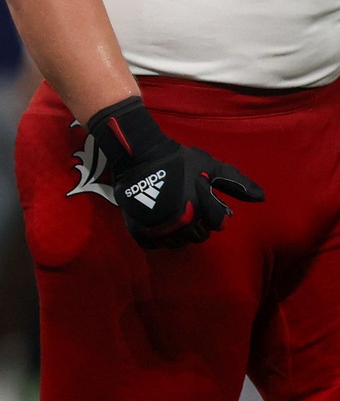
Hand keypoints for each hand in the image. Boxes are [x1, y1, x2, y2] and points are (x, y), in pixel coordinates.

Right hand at [79, 96, 262, 248]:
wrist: (140, 156)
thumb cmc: (179, 160)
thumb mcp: (211, 167)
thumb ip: (236, 183)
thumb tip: (261, 198)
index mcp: (200, 207)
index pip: (218, 224)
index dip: (217, 215)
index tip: (209, 206)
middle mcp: (181, 221)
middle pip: (198, 237)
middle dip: (199, 227)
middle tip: (192, 213)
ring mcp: (159, 227)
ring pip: (177, 243)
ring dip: (179, 234)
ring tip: (176, 221)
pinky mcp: (139, 229)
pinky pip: (153, 245)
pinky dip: (158, 238)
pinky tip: (160, 226)